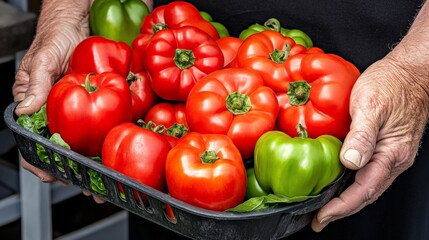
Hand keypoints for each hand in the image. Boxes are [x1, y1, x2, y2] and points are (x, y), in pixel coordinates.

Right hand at [13, 0, 91, 181]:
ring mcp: (75, 111)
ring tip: (105, 182)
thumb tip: (26, 109)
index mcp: (35, 106)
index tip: (54, 177)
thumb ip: (35, 83)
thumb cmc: (54, 38)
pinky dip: (104, 145)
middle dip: (74, 172)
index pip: (32, 141)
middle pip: (60, 150)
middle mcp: (55, 113)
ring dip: (92, 165)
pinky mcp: (95, 106)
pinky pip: (98, 128)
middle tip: (91, 188)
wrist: (77, 25)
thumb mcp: (43, 59)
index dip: (41, 162)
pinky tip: (114, 157)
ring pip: (81, 145)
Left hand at [311, 57, 428, 230]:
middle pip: (366, 194)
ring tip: (325, 207)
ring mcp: (391, 154)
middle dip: (341, 210)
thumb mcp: (371, 104)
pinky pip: (369, 173)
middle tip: (318, 219)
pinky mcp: (386, 147)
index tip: (322, 217)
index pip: (364, 190)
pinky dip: (352, 184)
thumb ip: (362, 135)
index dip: (341, 207)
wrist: (409, 72)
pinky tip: (338, 182)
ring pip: (368, 186)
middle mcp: (394, 159)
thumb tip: (350, 162)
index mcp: (391, 153)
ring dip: (346, 199)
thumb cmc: (391, 84)